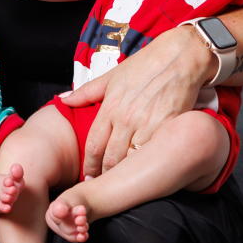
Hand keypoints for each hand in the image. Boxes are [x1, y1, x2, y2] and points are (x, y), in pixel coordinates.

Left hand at [61, 27, 215, 175]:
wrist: (180, 56)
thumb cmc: (146, 64)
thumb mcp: (112, 76)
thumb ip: (87, 92)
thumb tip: (63, 98)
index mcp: (110, 107)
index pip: (93, 145)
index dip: (89, 165)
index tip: (88, 176)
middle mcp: (126, 118)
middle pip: (111, 158)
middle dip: (104, 175)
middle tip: (102, 186)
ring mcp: (147, 124)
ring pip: (131, 160)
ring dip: (125, 174)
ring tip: (122, 184)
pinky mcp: (168, 127)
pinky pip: (154, 153)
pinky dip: (147, 165)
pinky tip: (145, 172)